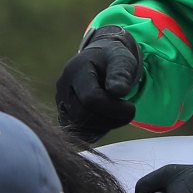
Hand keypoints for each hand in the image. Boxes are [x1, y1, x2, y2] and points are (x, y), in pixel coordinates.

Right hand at [56, 26, 141, 141]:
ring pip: (79, 128)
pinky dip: (96, 131)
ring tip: (118, 114)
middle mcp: (63, 87)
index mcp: (76, 70)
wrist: (100, 61)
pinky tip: (108, 119)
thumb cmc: (113, 59)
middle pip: (82, 116)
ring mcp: (61, 102)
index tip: (132, 107)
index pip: (90, 99)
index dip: (113, 108)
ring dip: (104, 126)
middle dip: (110, 119)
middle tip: (127, 112)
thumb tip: (118, 91)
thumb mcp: (122, 59)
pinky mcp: (64, 115)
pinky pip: (78, 133)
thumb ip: (120, 73)